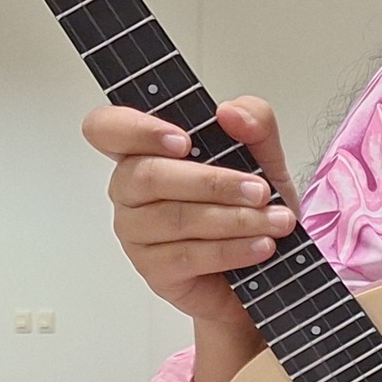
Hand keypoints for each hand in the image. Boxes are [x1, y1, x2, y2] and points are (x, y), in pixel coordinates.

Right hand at [86, 95, 297, 322]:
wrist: (266, 261)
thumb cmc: (249, 203)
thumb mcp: (264, 154)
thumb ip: (254, 121)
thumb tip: (230, 112)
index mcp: (144, 150)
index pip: (106, 128)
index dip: (136, 129)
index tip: (184, 141)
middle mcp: (129, 189)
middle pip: (148, 176)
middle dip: (213, 183)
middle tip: (260, 190)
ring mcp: (135, 231)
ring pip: (175, 218)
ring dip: (234, 220)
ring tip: (275, 221)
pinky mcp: (153, 269)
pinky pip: (187, 256)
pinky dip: (231, 250)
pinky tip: (261, 245)